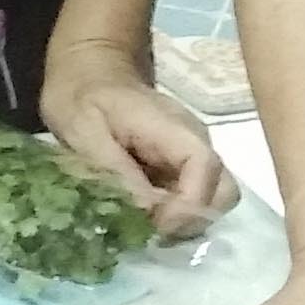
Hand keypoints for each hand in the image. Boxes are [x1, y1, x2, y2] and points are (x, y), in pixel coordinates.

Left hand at [39, 34, 234, 231]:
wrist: (88, 74)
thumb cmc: (82, 97)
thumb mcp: (84, 132)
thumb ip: (117, 171)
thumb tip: (148, 213)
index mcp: (174, 128)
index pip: (206, 168)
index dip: (188, 206)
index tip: (155, 226)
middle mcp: (193, 144)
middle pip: (223, 193)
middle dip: (191, 221)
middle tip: (149, 230)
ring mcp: (189, 159)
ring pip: (210, 204)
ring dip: (181, 224)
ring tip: (141, 225)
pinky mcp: (178, 171)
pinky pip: (189, 203)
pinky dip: (171, 219)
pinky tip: (140, 217)